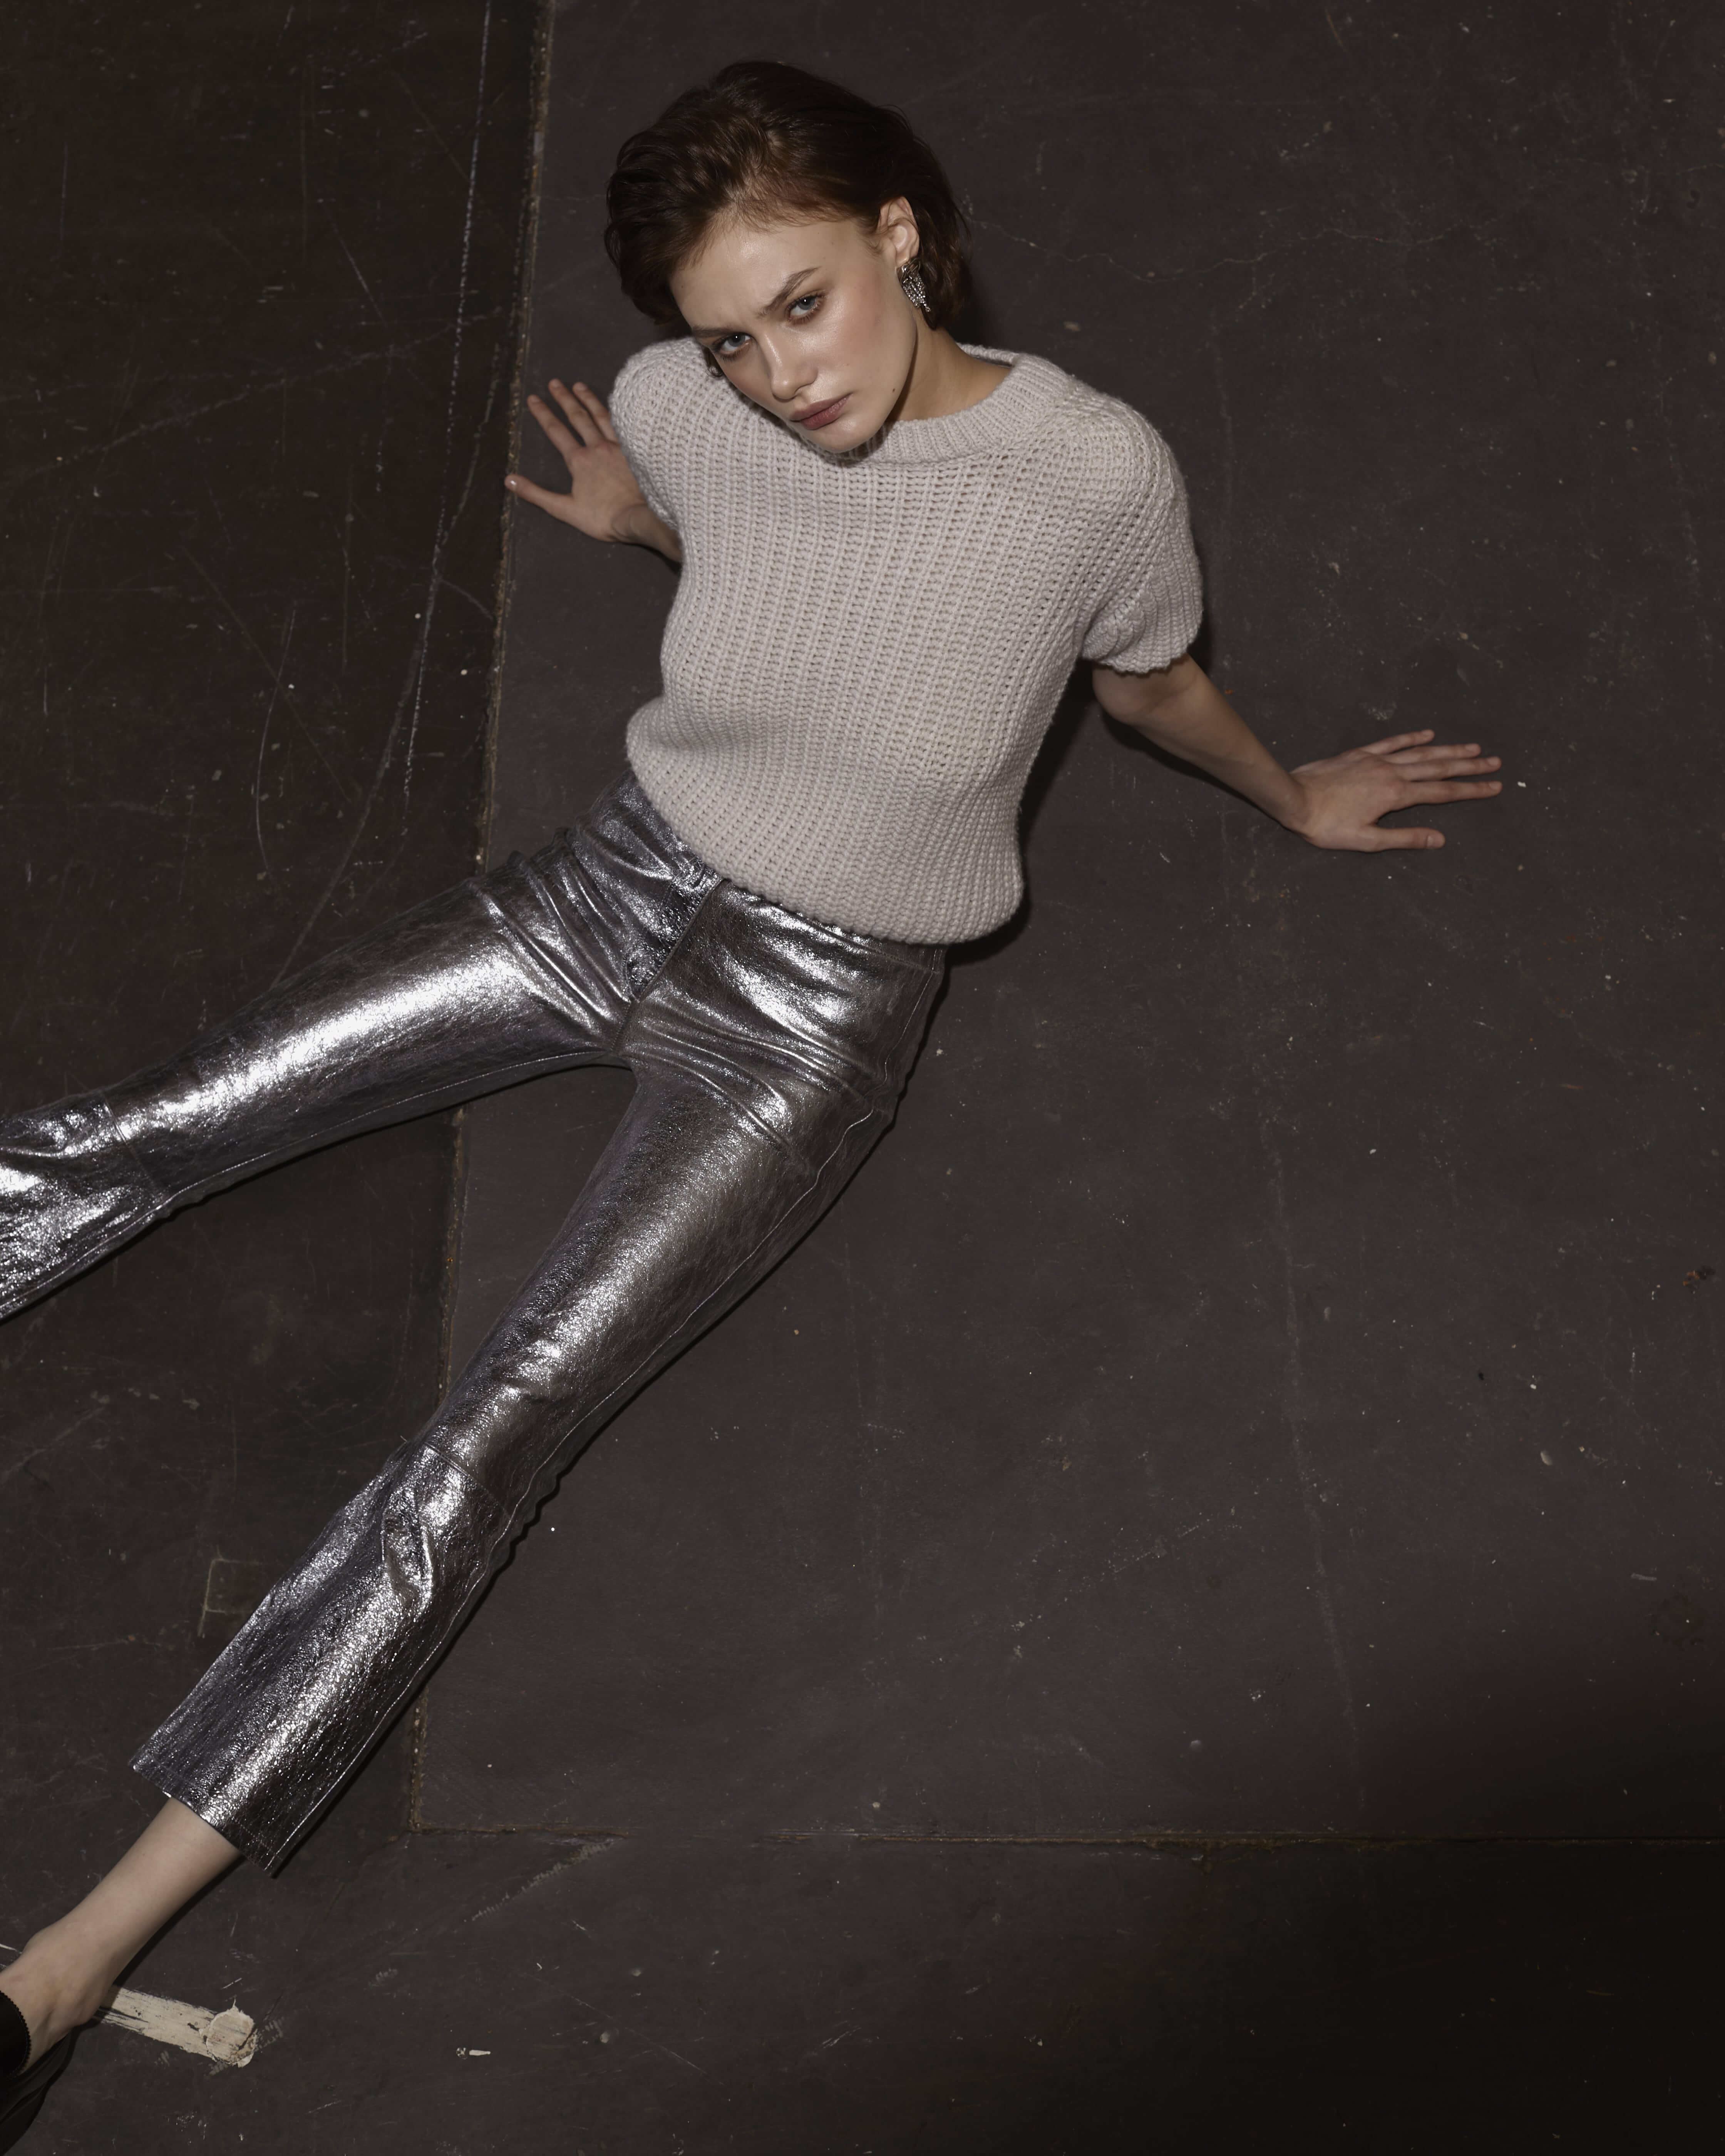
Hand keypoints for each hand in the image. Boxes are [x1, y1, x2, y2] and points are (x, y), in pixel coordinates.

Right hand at [505, 378, 650, 543]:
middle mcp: (597, 448)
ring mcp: (618, 447)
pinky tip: (616, 406)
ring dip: (588, 399)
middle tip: (554, 382)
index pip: (556, 431)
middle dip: (564, 398)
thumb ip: (536, 494)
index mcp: (579, 460)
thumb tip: (509, 480)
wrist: (640, 519)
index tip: (534, 398)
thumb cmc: (603, 518)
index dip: (543, 413)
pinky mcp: (635, 452)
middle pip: (578, 417)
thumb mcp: (564, 509)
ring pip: (601, 416)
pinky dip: (616, 413)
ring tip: (579, 385)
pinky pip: (623, 426)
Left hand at [1285, 730, 1502, 850]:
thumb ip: (1404, 838)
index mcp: (1396, 796)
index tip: (1494, 786)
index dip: (1471, 790)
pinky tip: (1428, 733)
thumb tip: (1439, 839)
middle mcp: (1392, 773)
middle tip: (1495, 762)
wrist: (1294, 799)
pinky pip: (1392, 742)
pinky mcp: (1360, 753)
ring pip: (1421, 752)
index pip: (1443, 793)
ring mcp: (1377, 760)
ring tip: (1474, 747)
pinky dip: (1412, 737)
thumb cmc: (1326, 826)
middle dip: (1469, 766)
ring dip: (1449, 749)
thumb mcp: (1366, 841)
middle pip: (1439, 768)